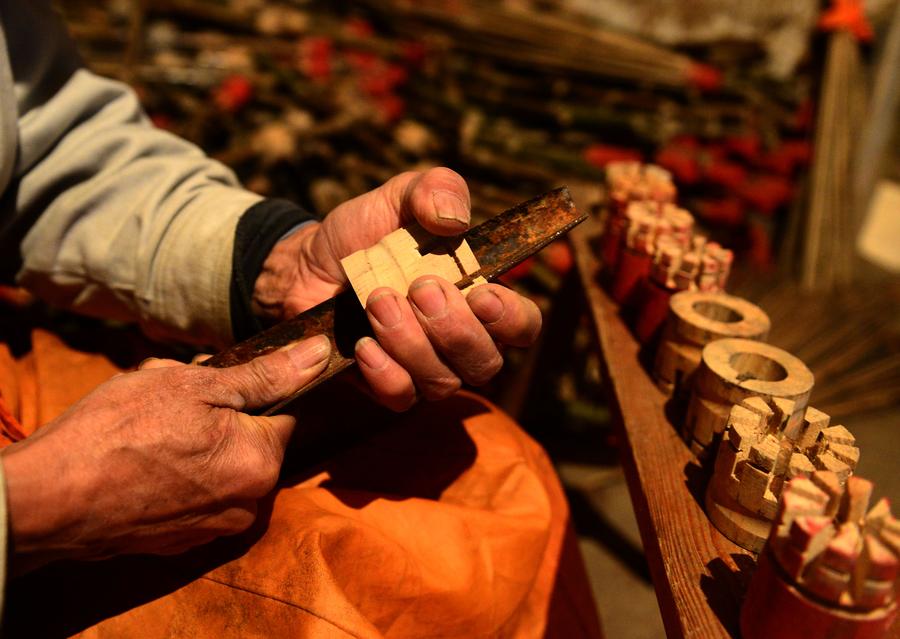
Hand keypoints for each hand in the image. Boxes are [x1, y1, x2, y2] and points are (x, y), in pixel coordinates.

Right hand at [0, 336, 329, 571]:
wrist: (49, 500)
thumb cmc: (120, 432)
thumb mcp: (196, 384)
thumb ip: (267, 374)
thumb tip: (320, 355)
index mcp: (261, 462)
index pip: (283, 411)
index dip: (251, 389)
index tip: (214, 380)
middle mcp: (248, 504)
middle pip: (250, 439)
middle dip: (220, 414)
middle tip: (171, 401)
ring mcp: (213, 528)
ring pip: (221, 465)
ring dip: (198, 443)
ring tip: (149, 430)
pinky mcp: (180, 541)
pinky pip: (195, 494)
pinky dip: (177, 474)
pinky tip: (141, 461)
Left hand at [252, 168, 541, 409]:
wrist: (307, 263)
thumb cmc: (366, 232)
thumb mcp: (399, 196)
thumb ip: (434, 190)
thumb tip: (454, 217)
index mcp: (478, 296)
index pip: (523, 325)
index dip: (511, 318)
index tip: (480, 294)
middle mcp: (460, 340)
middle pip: (487, 362)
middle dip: (454, 328)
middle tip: (418, 287)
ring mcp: (425, 368)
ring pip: (443, 382)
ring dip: (411, 342)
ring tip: (377, 299)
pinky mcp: (387, 385)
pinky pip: (401, 397)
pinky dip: (384, 372)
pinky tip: (363, 342)